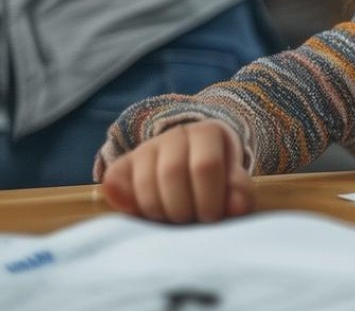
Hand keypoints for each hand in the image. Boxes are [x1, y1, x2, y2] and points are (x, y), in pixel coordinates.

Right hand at [100, 119, 252, 222]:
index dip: (209, 198)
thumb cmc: (218, 179)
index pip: (206, 166)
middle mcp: (174, 134)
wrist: (192, 167)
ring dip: (159, 211)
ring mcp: (145, 148)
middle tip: (191, 221)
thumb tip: (237, 208)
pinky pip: (114, 184)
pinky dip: (126, 204)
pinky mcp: (121, 166)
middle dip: (182, 208)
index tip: (212, 217)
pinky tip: (143, 215)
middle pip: (172, 172)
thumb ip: (239, 193)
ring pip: (144, 182)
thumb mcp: (234, 182)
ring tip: (173, 220)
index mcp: (208, 133)